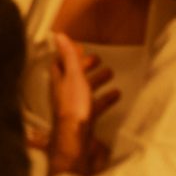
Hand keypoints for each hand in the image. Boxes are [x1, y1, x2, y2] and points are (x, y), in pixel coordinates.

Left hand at [46, 33, 118, 175]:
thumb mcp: (73, 76)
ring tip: (111, 73)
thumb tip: (58, 35)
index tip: (81, 46)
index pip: (60, 63)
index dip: (68, 54)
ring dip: (97, 80)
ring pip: (86, 89)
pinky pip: (96, 104)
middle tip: (98, 58)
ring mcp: (75, 106)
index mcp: (59, 81)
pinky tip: (117, 94)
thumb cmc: (73, 107)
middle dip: (85, 66)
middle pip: (74, 75)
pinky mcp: (86, 117)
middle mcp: (65, 92)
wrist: (77, 140)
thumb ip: (68, 56)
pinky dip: (106, 98)